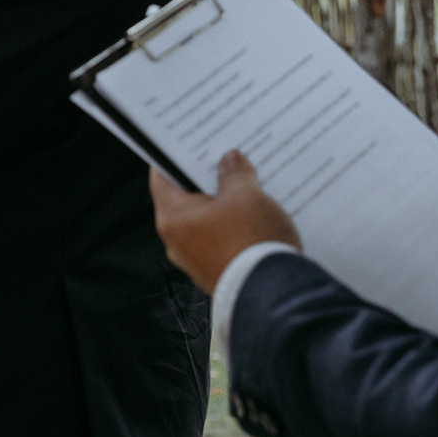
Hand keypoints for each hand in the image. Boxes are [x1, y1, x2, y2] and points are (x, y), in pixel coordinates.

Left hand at [149, 150, 301, 293]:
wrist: (276, 296)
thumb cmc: (253, 242)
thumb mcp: (246, 196)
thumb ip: (235, 173)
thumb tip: (229, 161)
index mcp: (172, 218)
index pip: (162, 176)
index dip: (175, 155)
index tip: (189, 140)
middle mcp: (176, 242)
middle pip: (186, 199)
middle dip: (207, 179)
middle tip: (227, 159)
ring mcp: (196, 261)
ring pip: (206, 221)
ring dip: (224, 203)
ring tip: (248, 185)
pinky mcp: (217, 273)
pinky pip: (220, 241)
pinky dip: (233, 227)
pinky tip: (256, 216)